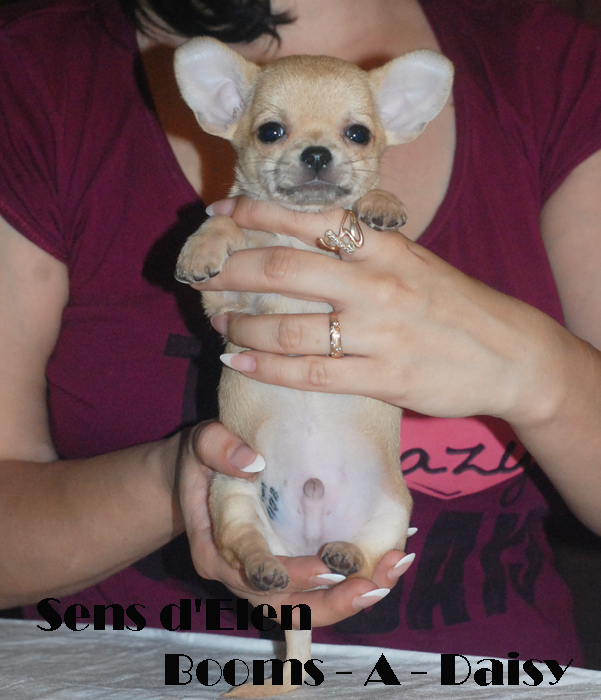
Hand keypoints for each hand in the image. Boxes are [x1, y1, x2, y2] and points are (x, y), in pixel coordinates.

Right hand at [175, 421, 413, 627]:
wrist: (201, 478)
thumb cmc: (203, 460)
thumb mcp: (203, 444)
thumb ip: (220, 448)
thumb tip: (252, 462)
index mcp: (214, 547)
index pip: (247, 568)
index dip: (284, 574)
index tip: (322, 568)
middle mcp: (236, 574)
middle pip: (279, 603)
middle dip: (324, 601)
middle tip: (366, 588)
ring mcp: (259, 580)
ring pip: (299, 608)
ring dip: (339, 603)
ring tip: (379, 586)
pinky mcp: (281, 574)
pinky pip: (309, 593)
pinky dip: (341, 591)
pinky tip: (378, 577)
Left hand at [199, 197, 569, 428]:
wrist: (510, 354)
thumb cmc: (454, 305)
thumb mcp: (413, 261)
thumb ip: (364, 250)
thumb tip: (307, 240)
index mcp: (385, 246)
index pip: (309, 218)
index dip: (256, 213)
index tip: (221, 212)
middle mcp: (377, 283)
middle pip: (282, 270)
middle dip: (230, 270)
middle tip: (202, 274)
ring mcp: (378, 333)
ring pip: (287, 328)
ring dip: (241, 327)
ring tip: (220, 326)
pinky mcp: (382, 378)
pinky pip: (308, 374)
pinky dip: (264, 369)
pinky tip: (237, 364)